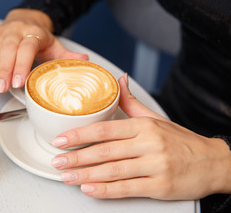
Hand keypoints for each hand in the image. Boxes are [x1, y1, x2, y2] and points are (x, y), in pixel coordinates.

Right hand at [0, 9, 88, 92]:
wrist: (26, 21)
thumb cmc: (40, 38)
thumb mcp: (55, 46)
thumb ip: (67, 56)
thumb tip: (83, 61)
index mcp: (34, 32)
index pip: (27, 47)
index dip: (21, 65)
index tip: (18, 82)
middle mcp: (16, 30)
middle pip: (8, 49)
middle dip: (3, 70)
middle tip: (2, 88)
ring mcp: (2, 32)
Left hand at [51, 73, 230, 199]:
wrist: (213, 162)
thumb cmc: (180, 141)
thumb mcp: (155, 118)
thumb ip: (131, 101)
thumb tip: (119, 79)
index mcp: (144, 126)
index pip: (105, 129)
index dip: (80, 134)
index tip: (60, 140)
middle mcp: (149, 144)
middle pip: (105, 151)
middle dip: (77, 157)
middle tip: (57, 161)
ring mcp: (155, 165)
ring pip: (113, 170)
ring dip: (86, 174)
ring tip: (67, 176)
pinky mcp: (160, 185)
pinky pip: (127, 188)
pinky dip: (106, 190)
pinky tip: (89, 189)